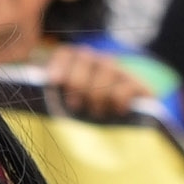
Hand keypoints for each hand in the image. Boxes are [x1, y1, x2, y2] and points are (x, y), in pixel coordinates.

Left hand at [38, 44, 153, 120]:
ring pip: (106, 69)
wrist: (133, 130)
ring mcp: (121, 71)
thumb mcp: (72, 107)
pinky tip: (118, 111)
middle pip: (85, 57)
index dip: (59, 64)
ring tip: (97, 112)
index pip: (68, 52)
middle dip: (77, 82)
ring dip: (97, 95)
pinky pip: (123, 88)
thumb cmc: (91, 120)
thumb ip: (59, 96)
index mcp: (80, 65)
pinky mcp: (139, 85)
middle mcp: (100, 62)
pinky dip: (118, 102)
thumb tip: (44, 89)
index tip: (54, 82)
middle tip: (75, 105)